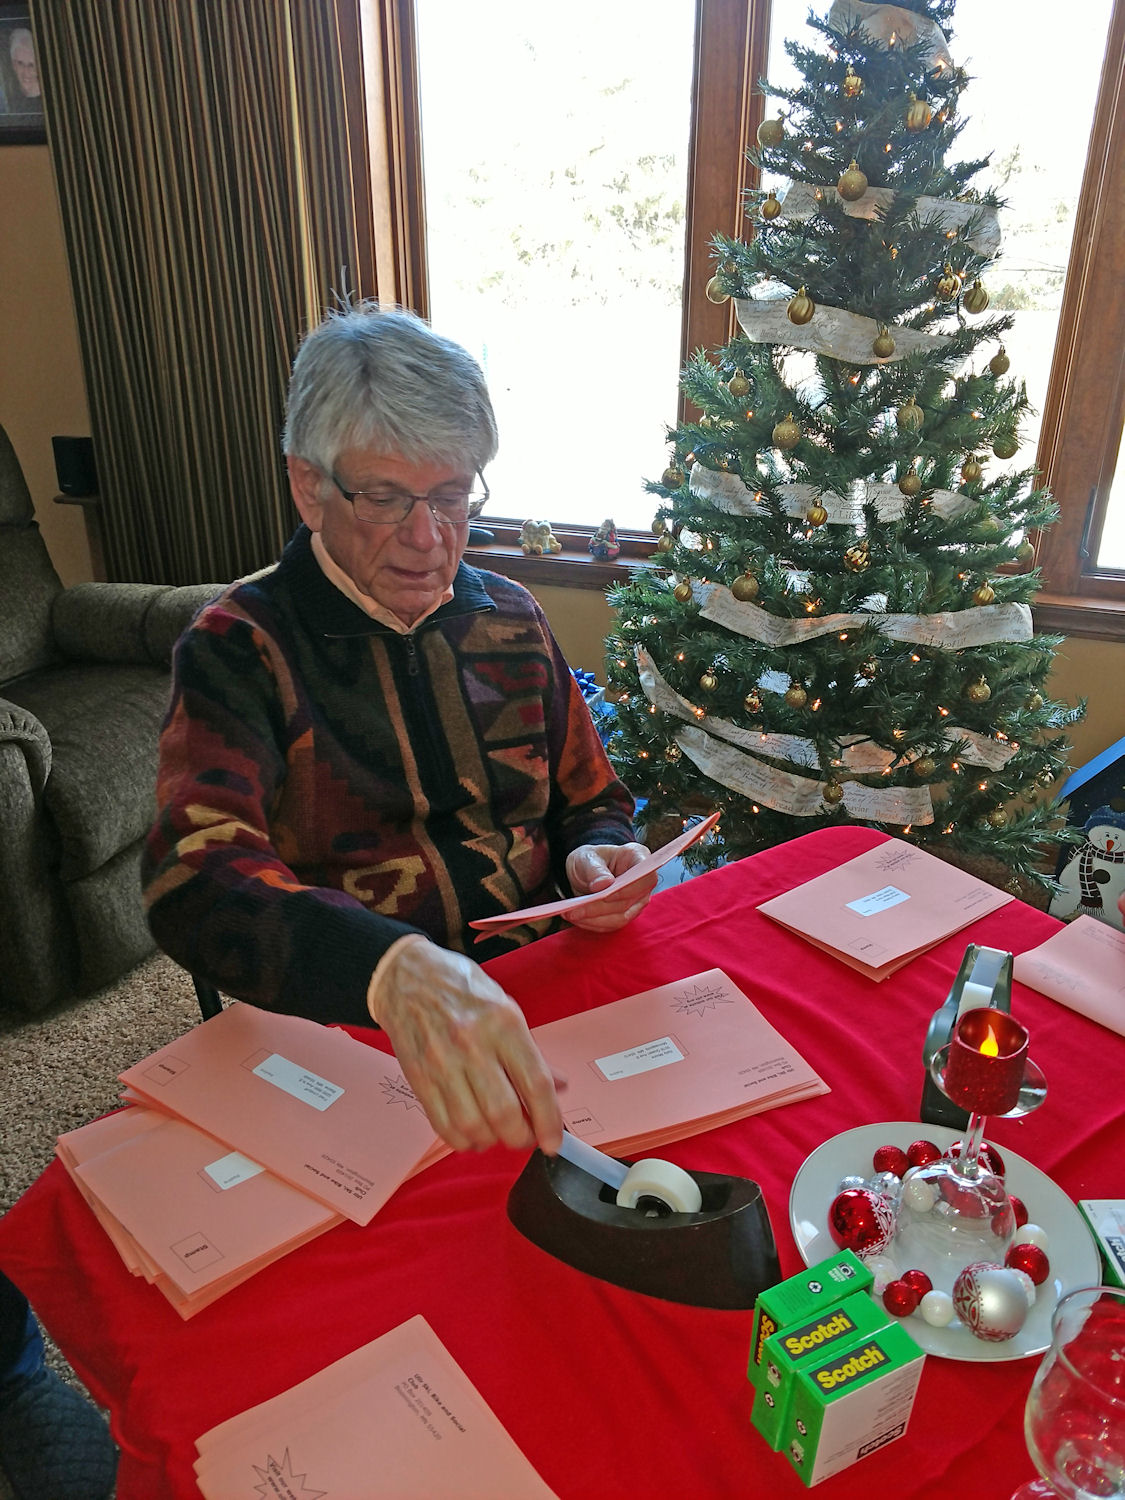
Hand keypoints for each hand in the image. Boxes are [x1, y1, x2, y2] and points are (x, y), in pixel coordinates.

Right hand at [372, 940, 562, 1154]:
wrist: (405, 977)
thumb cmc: (461, 989)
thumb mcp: (505, 1006)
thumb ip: (530, 1049)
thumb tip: (560, 1085)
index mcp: (503, 1023)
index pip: (535, 1083)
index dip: (549, 1120)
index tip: (554, 1142)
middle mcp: (473, 1044)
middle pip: (504, 1113)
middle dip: (521, 1137)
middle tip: (525, 1137)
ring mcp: (442, 1063)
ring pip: (473, 1125)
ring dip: (492, 1141)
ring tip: (498, 1134)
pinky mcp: (419, 1078)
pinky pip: (444, 1125)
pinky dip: (463, 1141)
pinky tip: (472, 1134)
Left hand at [563, 842, 657, 931]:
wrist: (585, 871)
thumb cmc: (590, 860)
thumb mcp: (586, 857)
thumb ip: (595, 869)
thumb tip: (603, 884)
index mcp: (638, 858)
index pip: (645, 878)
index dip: (627, 889)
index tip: (604, 895)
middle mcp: (642, 882)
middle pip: (629, 901)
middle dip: (600, 908)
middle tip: (574, 909)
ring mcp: (637, 900)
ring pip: (621, 917)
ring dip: (594, 919)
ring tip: (571, 914)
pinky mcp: (627, 914)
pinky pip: (612, 925)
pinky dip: (593, 924)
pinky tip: (577, 918)